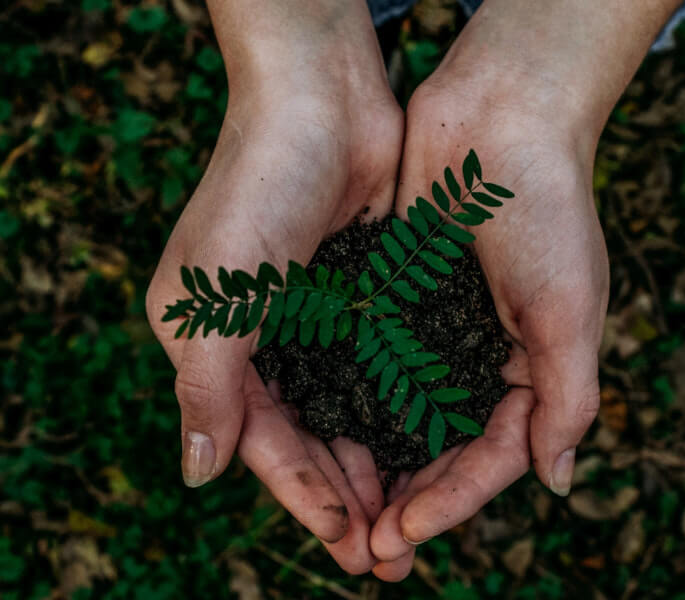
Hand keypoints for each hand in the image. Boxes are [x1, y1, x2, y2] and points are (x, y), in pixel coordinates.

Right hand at [146, 1, 402, 573]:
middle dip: (347, 497)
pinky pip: (383, 370)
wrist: (321, 103)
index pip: (262, 442)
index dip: (303, 495)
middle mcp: (267, 341)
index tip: (347, 542)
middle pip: (310, 438)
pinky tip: (429, 447)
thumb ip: (206, 388)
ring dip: (379, 465)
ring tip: (413, 518)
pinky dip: (401, 410)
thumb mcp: (214, 296)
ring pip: (350, 412)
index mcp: (217, 346)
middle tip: (389, 555)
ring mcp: (319, 320)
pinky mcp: (365, 298)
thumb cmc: (257, 190)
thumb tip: (197, 475)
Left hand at [368, 79, 608, 582]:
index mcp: (530, 368)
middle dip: (409, 499)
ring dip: (374, 464)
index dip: (453, 500)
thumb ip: (568, 398)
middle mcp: (480, 357)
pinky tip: (321, 434)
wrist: (501, 118)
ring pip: (400, 415)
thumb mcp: (571, 310)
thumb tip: (557, 483)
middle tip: (368, 550)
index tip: (405, 534)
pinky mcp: (395, 298)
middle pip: (442, 447)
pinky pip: (371, 361)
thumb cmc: (548, 211)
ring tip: (340, 512)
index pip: (492, 455)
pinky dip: (351, 400)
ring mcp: (435, 329)